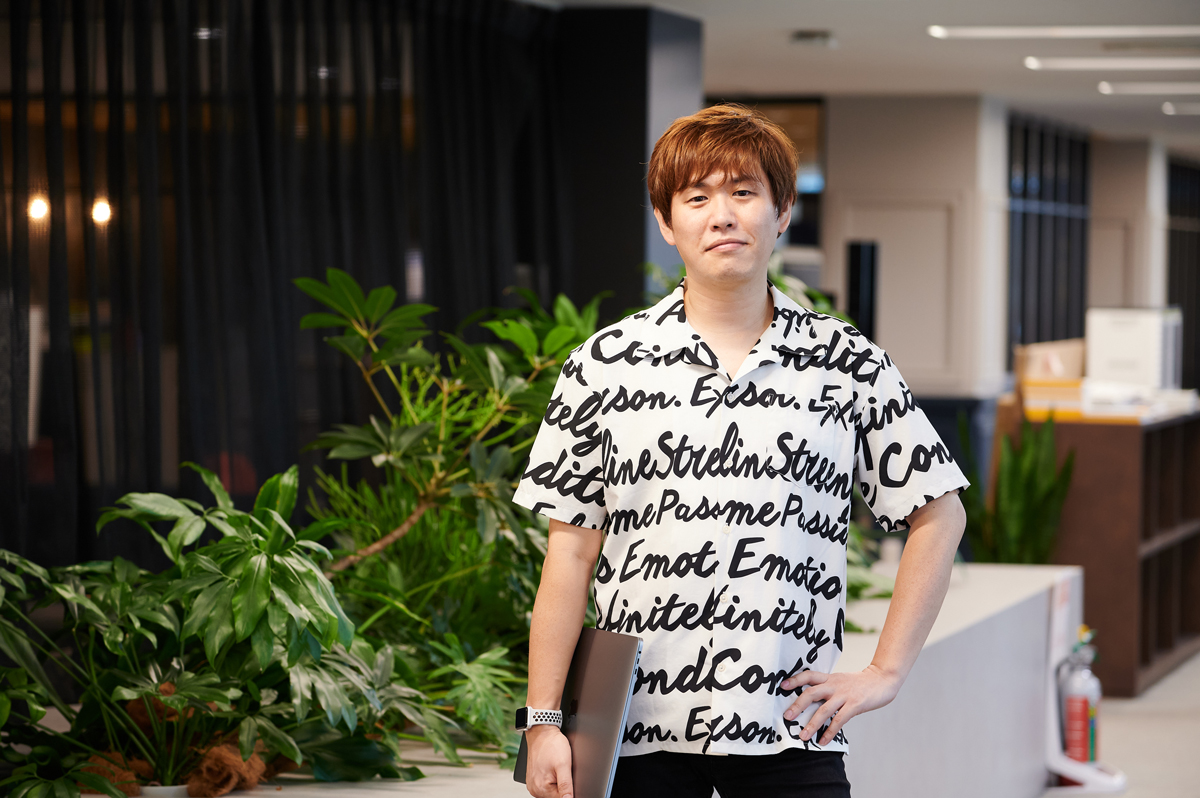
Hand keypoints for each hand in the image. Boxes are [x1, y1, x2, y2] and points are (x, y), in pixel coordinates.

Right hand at [525, 724, 572, 797]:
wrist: (541, 732)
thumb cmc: (552, 745)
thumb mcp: (564, 764)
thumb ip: (566, 785)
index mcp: (541, 788)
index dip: (569, 790)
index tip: (569, 777)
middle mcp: (535, 789)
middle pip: (556, 795)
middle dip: (563, 785)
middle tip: (563, 770)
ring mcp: (532, 784)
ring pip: (552, 790)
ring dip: (557, 782)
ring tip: (557, 768)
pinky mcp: (533, 779)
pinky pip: (546, 784)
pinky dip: (552, 778)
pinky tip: (553, 768)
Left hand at [781, 664, 902, 745]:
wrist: (882, 679)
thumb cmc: (859, 683)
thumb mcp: (840, 680)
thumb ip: (827, 688)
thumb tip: (810, 700)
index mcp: (829, 678)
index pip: (808, 675)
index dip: (795, 680)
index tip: (782, 686)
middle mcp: (834, 685)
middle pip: (811, 693)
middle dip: (798, 705)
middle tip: (787, 717)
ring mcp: (844, 695)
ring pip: (824, 709)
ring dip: (812, 724)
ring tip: (803, 736)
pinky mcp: (855, 705)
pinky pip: (839, 720)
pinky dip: (830, 732)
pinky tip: (823, 741)